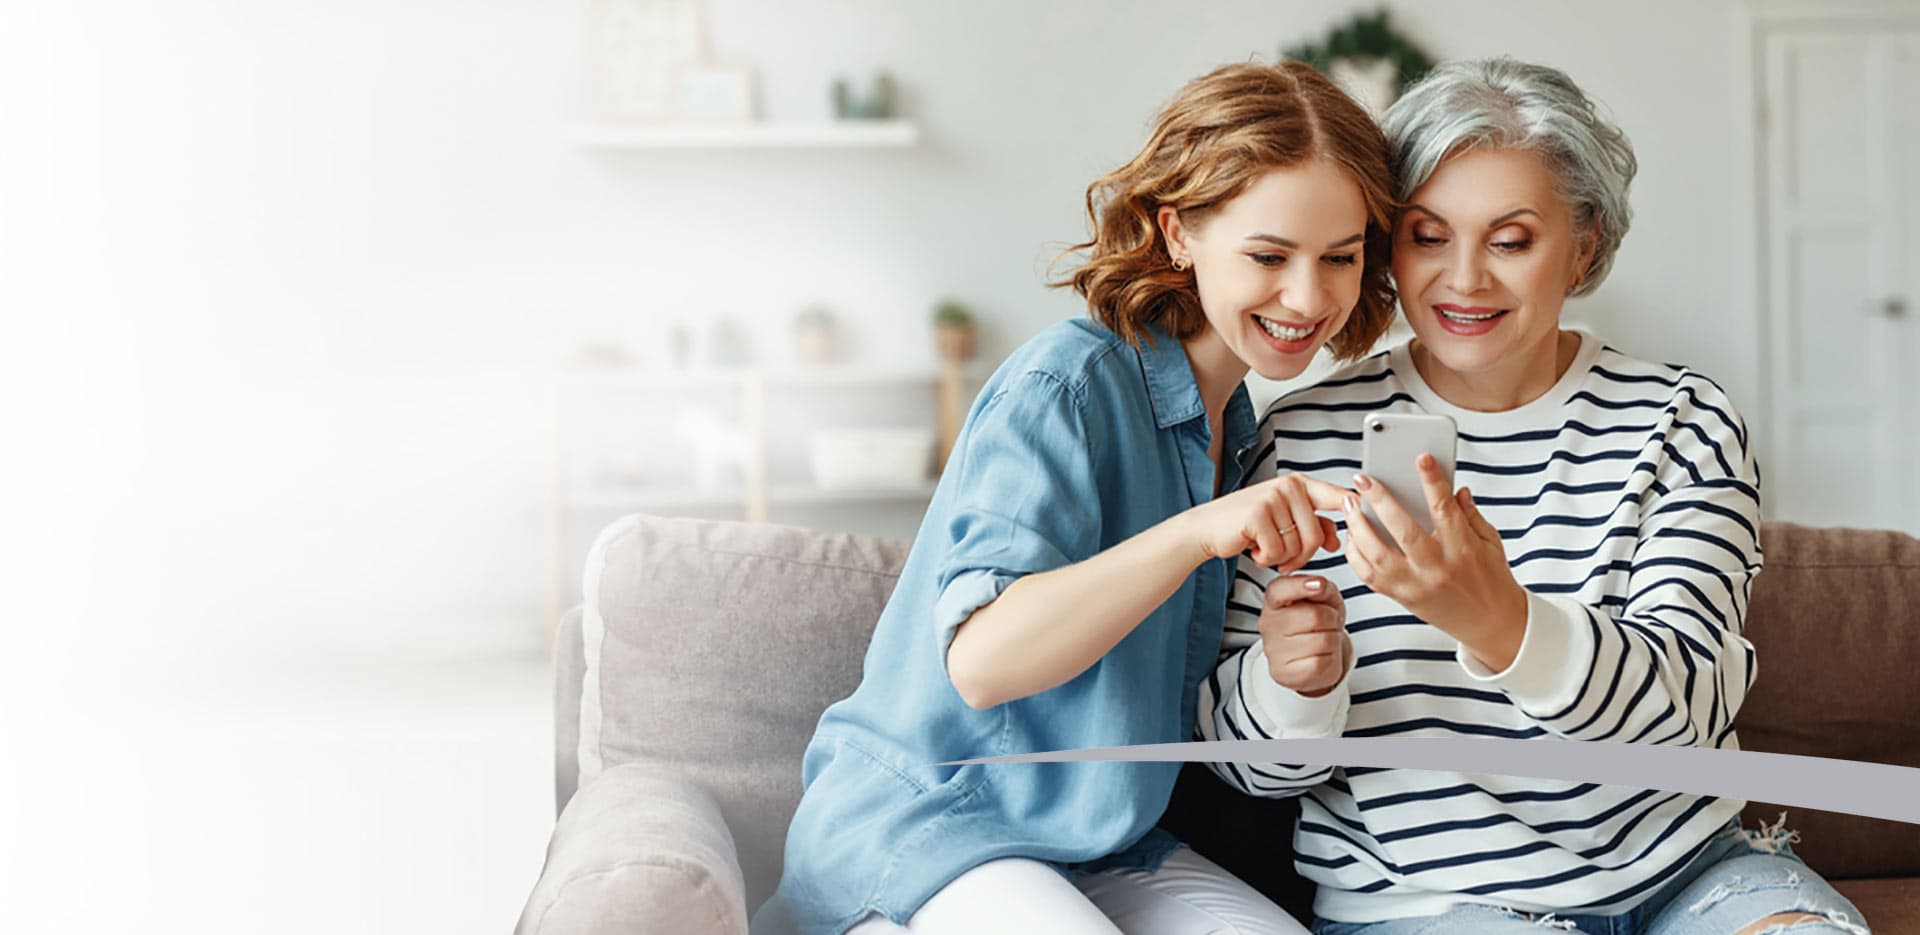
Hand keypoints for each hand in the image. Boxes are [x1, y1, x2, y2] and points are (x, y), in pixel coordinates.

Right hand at [1186, 473, 1348, 572]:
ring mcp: (1273, 498)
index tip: (1368, 509)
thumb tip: (1338, 539)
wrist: (1207, 528)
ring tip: (1265, 549)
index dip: (1355, 506)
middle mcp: (1288, 486)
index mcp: (1299, 484)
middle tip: (1282, 557)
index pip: (1336, 495)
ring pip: (1297, 545)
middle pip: (1316, 535)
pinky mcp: (1257, 514)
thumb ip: (1313, 525)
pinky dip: (1266, 558)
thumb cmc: (1247, 526)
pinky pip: (1277, 550)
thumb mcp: (1284, 522)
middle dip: (1301, 555)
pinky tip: (1253, 549)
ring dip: (1282, 558)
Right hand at [1258, 574, 1350, 697]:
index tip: (1319, 585)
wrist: (1312, 659)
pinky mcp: (1284, 672)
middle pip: (1315, 616)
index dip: (1301, 585)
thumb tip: (1319, 586)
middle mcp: (1268, 624)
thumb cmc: (1316, 625)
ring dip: (1333, 639)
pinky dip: (1330, 659)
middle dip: (1332, 619)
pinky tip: (1320, 656)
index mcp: (1274, 601)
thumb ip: (1323, 588)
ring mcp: (1274, 650)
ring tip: (1323, 639)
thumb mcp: (1323, 599)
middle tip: (1327, 623)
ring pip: (1323, 640)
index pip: (1280, 590)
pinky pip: (1321, 662)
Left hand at [1343, 454, 1528, 669]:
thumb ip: (1471, 515)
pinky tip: (1353, 535)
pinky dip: (1356, 555)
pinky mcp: (1401, 599)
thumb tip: (1456, 489)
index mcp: (1463, 550)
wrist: (1490, 624)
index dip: (1433, 482)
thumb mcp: (1491, 543)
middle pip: (1403, 531)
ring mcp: (1416, 586)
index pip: (1445, 510)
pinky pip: (1369, 577)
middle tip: (1363, 478)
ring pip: (1378, 555)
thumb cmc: (1491, 580)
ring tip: (1350, 504)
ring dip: (1359, 527)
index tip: (1421, 458)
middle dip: (1380, 501)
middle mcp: (1437, 568)